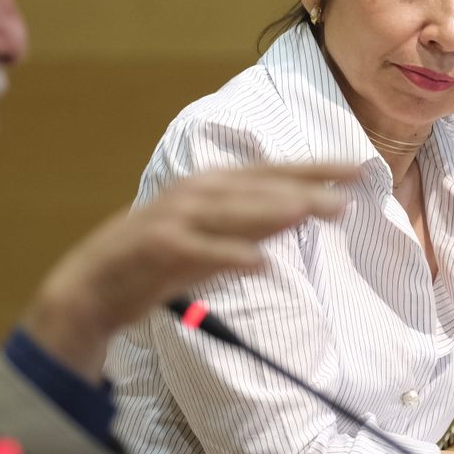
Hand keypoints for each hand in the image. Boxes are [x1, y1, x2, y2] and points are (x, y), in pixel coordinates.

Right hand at [19, 164, 354, 379]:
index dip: (316, 168)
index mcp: (211, 184)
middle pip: (258, 186)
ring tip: (308, 210)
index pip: (273, 171)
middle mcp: (195, 192)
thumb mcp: (216, 239)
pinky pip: (199, 250)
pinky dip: (227, 255)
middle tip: (348, 191)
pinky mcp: (157, 247)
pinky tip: (258, 263)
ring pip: (232, 210)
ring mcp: (175, 217)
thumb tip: (305, 209)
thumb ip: (255, 224)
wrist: (94, 285)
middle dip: (304, 186)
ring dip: (270, 210)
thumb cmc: (159, 261)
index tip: (358, 169)